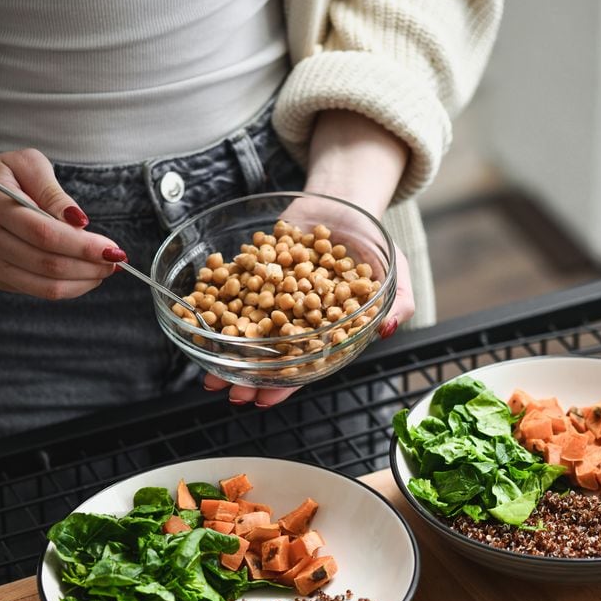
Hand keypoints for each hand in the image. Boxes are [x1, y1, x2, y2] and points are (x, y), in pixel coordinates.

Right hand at [0, 149, 126, 298]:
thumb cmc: (9, 175)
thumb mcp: (29, 166)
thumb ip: (52, 193)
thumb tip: (78, 220)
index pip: (44, 234)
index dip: (82, 245)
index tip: (112, 248)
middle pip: (48, 264)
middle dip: (89, 265)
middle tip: (116, 259)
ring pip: (46, 286)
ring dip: (84, 281)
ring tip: (105, 268)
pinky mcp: (2, 278)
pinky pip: (41, 291)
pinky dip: (71, 287)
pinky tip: (86, 273)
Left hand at [203, 233, 412, 405]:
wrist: (344, 201)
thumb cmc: (373, 242)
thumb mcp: (396, 272)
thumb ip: (398, 303)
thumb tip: (384, 329)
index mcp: (327, 330)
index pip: (303, 364)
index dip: (286, 384)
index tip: (266, 400)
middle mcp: (296, 317)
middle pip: (269, 353)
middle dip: (249, 375)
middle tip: (230, 391)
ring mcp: (273, 294)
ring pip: (247, 326)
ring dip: (228, 349)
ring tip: (209, 371)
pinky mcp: (256, 269)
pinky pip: (234, 286)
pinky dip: (218, 301)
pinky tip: (202, 314)